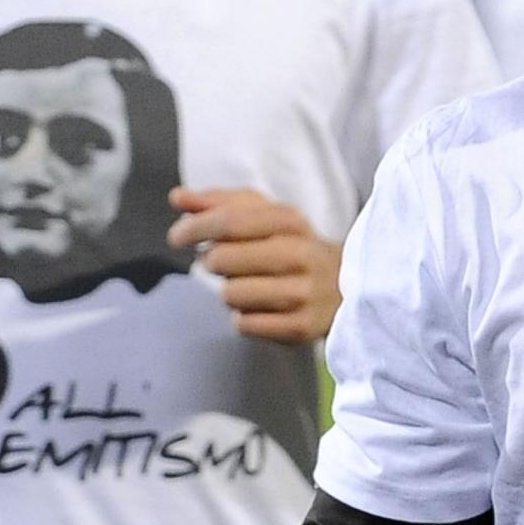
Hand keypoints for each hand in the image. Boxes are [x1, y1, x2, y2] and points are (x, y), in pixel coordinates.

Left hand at [166, 186, 340, 343]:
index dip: (195, 228)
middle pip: (222, 260)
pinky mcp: (300, 327)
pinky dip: (243, 318)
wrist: (346, 288)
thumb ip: (219, 203)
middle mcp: (299, 255)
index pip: (229, 221)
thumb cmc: (292, 246)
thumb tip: (177, 197)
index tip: (177, 236)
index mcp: (289, 221)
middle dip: (212, 262)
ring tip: (249, 286)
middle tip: (223, 263)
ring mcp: (301, 293)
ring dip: (229, 292)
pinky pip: (244, 324)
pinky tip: (261, 308)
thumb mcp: (265, 216)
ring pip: (230, 295)